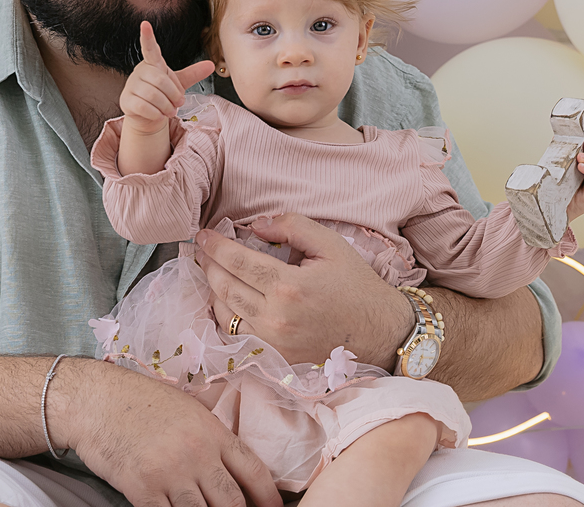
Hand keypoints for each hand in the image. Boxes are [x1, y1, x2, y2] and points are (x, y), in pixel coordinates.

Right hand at [61, 361, 280, 506]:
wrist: (95, 399)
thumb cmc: (138, 400)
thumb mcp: (186, 408)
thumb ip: (210, 436)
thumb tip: (231, 466)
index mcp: (212, 431)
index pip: (253, 470)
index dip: (269, 498)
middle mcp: (197, 453)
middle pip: (233, 502)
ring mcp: (170, 473)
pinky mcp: (142, 489)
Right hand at [120, 21, 214, 135]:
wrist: (149, 116)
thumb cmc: (163, 95)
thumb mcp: (179, 83)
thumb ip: (193, 73)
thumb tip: (211, 64)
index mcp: (153, 64)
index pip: (150, 49)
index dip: (147, 37)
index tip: (145, 24)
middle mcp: (140, 72)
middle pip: (160, 81)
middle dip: (173, 95)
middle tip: (178, 103)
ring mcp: (131, 86)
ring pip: (152, 96)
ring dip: (166, 107)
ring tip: (169, 111)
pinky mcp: (126, 100)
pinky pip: (144, 107)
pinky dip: (156, 114)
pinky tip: (158, 115)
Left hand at [195, 214, 410, 369]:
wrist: (382, 334)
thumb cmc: (357, 286)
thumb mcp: (330, 244)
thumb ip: (292, 226)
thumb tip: (256, 225)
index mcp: (288, 287)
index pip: (237, 261)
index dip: (215, 246)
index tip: (203, 235)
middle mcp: (276, 318)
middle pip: (224, 287)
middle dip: (207, 264)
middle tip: (201, 249)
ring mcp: (273, 342)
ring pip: (225, 312)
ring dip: (212, 288)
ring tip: (209, 269)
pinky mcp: (276, 358)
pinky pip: (237, 334)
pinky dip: (224, 314)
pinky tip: (224, 297)